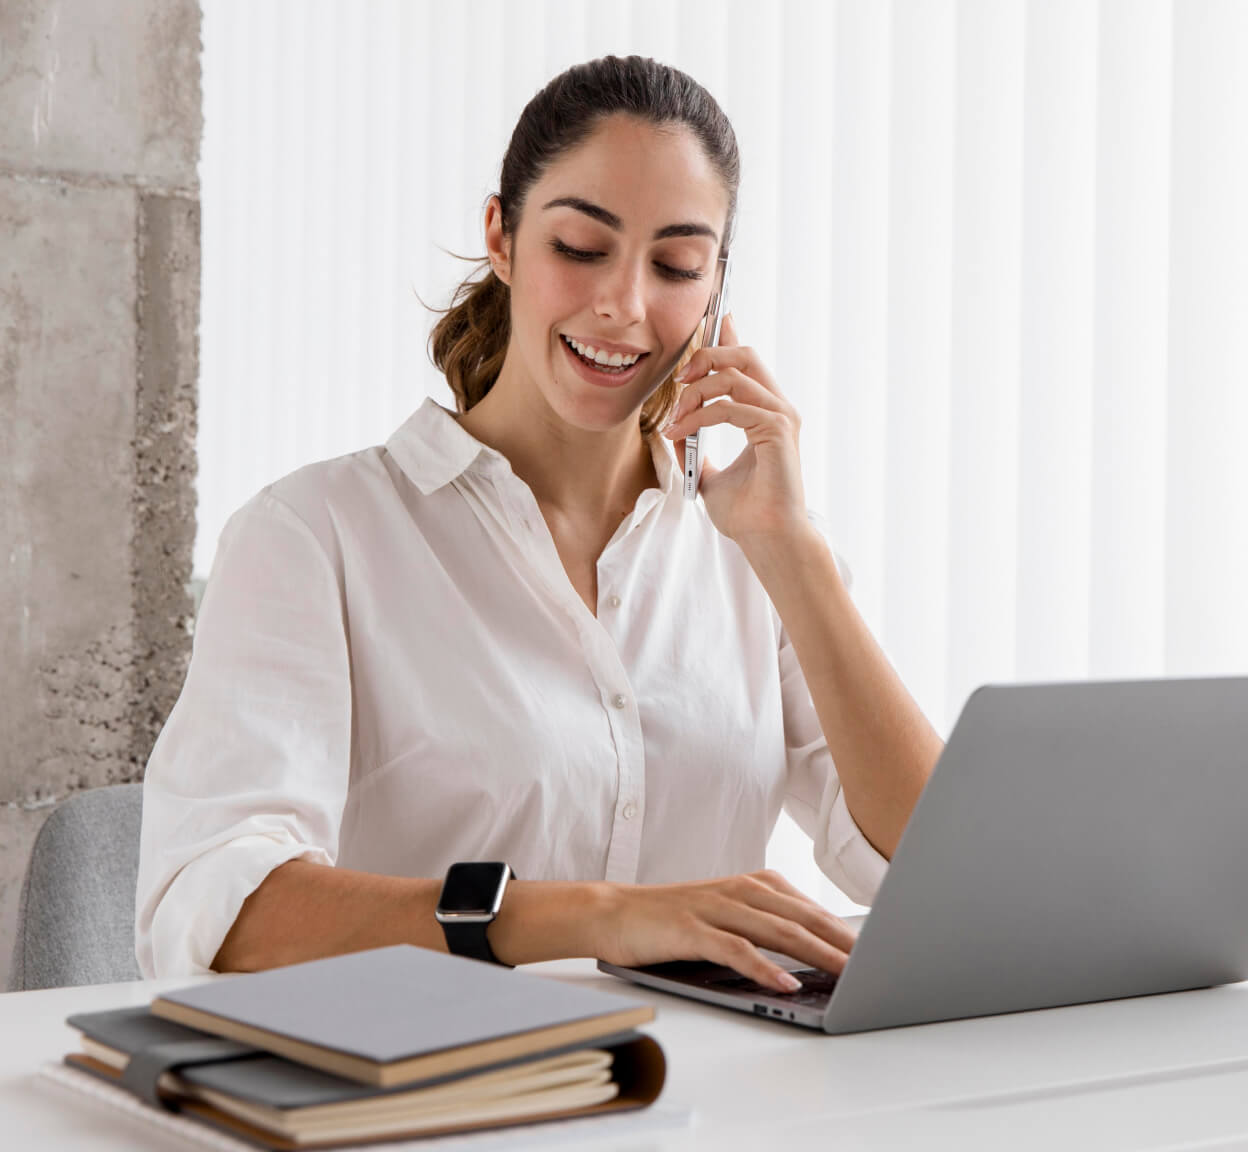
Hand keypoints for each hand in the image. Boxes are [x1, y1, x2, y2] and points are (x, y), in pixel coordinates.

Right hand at [592, 869, 856, 992]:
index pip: (809, 908)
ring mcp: (714, 907)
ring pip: (776, 930)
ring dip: (815, 953)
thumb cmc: (673, 919)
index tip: (878, 951)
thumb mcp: (725, 916)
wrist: (613, 913)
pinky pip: (734, 948)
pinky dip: (762, 966)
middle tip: (878, 963)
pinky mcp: (691, 928)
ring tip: (847, 973)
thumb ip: (764, 926)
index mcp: (752, 884)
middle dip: (843, 941)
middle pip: (801, 916)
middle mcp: (738, 890)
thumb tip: (812, 954)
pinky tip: (784, 982)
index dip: (845, 929)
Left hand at [662, 315, 808, 545]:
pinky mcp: (778, 430)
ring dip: (697, 392)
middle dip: (707, 356)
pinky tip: (681, 432)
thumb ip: (695, 450)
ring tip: (676, 418)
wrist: (766, 540)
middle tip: (680, 379)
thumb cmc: (747, 514)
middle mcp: (778, 408)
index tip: (711, 319)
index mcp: (766, 412)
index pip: (747, 361)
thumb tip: (673, 431)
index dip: (728, 336)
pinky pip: (730, 407)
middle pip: (745, 355)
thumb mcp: (709, 477)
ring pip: (735, 374)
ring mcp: (782, 417)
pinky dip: (699, 416)